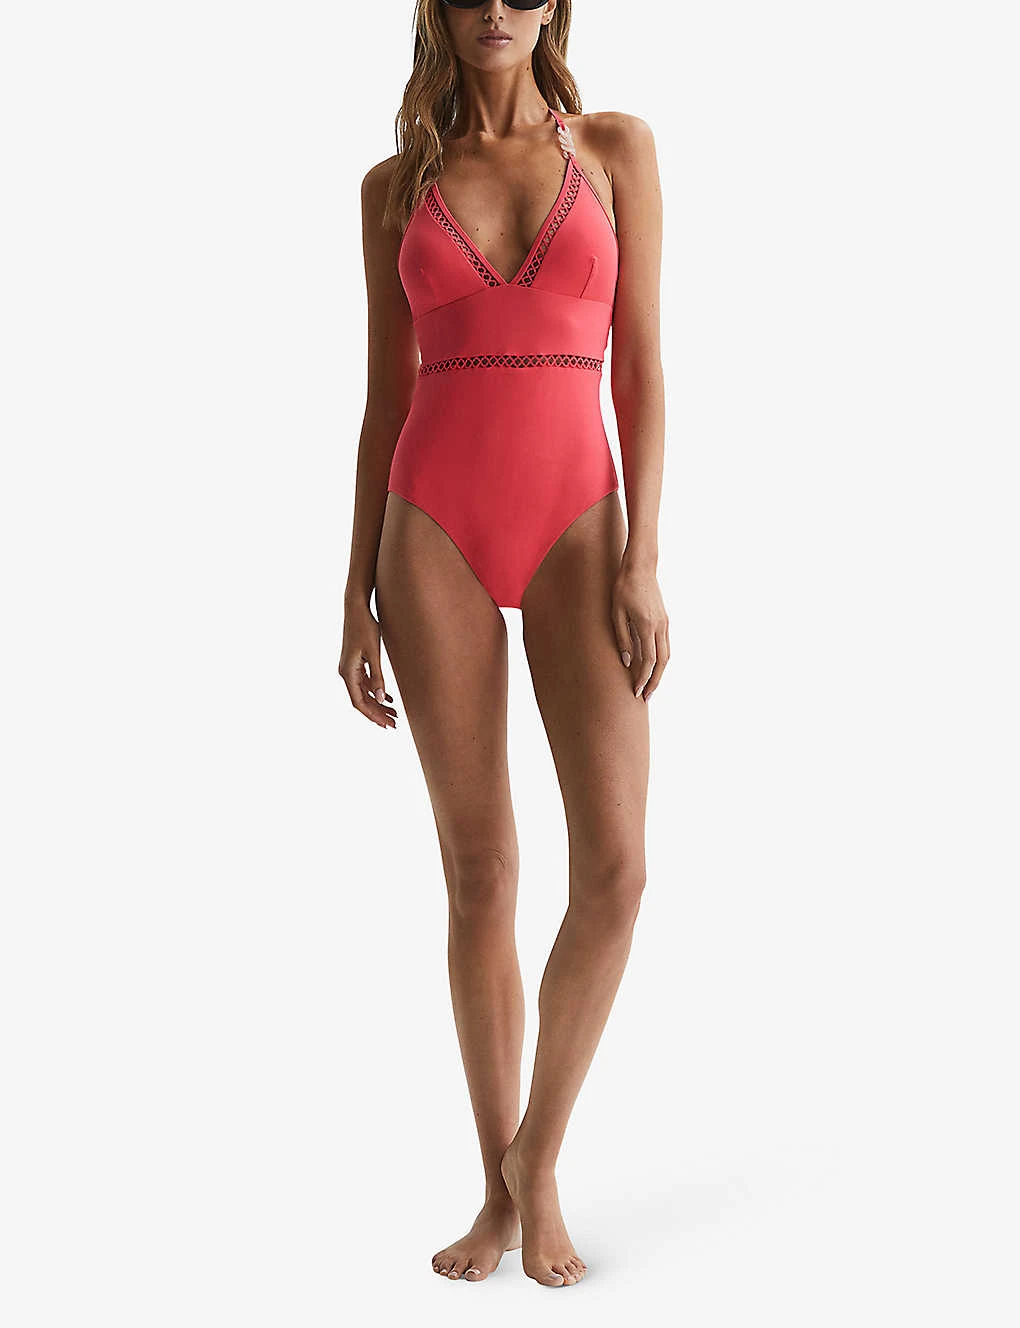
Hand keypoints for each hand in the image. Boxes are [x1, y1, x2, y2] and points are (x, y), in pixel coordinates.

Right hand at [338, 599, 398, 728]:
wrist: (356, 608)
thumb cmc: (365, 627)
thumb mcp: (373, 653)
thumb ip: (377, 676)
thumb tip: (379, 698)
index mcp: (348, 672)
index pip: (359, 702)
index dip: (372, 715)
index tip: (386, 724)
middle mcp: (346, 672)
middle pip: (361, 700)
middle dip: (377, 712)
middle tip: (394, 723)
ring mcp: (349, 668)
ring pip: (363, 692)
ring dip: (377, 703)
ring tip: (394, 713)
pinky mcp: (355, 662)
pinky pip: (364, 683)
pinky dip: (375, 691)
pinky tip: (388, 697)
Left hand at [611, 563, 669, 700]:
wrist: (641, 567)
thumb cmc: (623, 587)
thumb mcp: (616, 613)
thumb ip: (622, 638)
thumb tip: (626, 661)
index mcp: (647, 626)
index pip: (648, 661)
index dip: (642, 679)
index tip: (635, 692)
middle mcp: (660, 627)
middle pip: (661, 663)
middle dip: (654, 683)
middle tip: (645, 697)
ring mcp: (665, 623)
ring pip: (667, 656)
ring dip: (660, 674)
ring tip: (650, 687)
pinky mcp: (665, 620)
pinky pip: (666, 646)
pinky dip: (661, 661)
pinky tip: (653, 668)